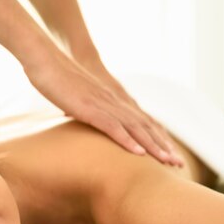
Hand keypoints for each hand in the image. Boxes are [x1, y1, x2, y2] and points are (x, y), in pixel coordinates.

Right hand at [27, 52, 183, 166]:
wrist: (44, 58)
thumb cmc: (55, 77)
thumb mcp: (74, 96)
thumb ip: (82, 106)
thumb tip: (78, 115)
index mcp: (111, 99)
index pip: (140, 121)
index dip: (156, 138)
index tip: (168, 154)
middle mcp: (112, 101)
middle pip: (145, 126)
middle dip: (163, 146)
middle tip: (179, 164)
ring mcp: (102, 104)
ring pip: (135, 128)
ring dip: (153, 147)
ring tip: (168, 162)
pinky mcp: (88, 108)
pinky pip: (112, 127)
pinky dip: (127, 140)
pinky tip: (139, 153)